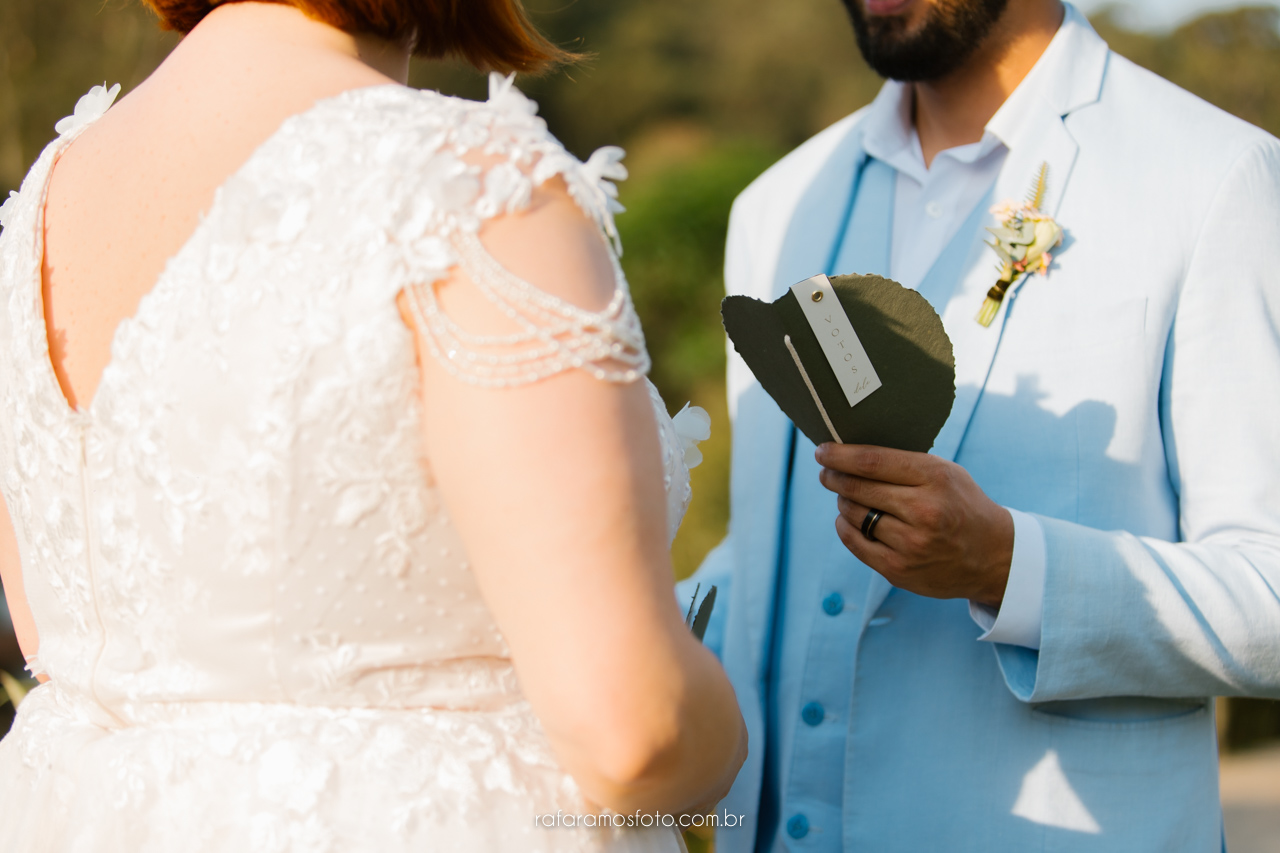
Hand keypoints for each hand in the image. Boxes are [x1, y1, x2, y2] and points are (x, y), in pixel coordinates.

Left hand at [815, 443, 1013, 607]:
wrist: (992, 556)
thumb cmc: (961, 505)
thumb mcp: (945, 473)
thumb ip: (905, 462)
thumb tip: (851, 452)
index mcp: (935, 478)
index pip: (871, 462)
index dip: (839, 455)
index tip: (822, 450)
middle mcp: (923, 511)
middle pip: (857, 487)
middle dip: (833, 476)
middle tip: (826, 472)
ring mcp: (911, 544)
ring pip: (852, 514)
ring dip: (842, 501)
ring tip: (846, 495)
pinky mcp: (899, 569)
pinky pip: (854, 542)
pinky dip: (844, 526)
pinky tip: (848, 519)